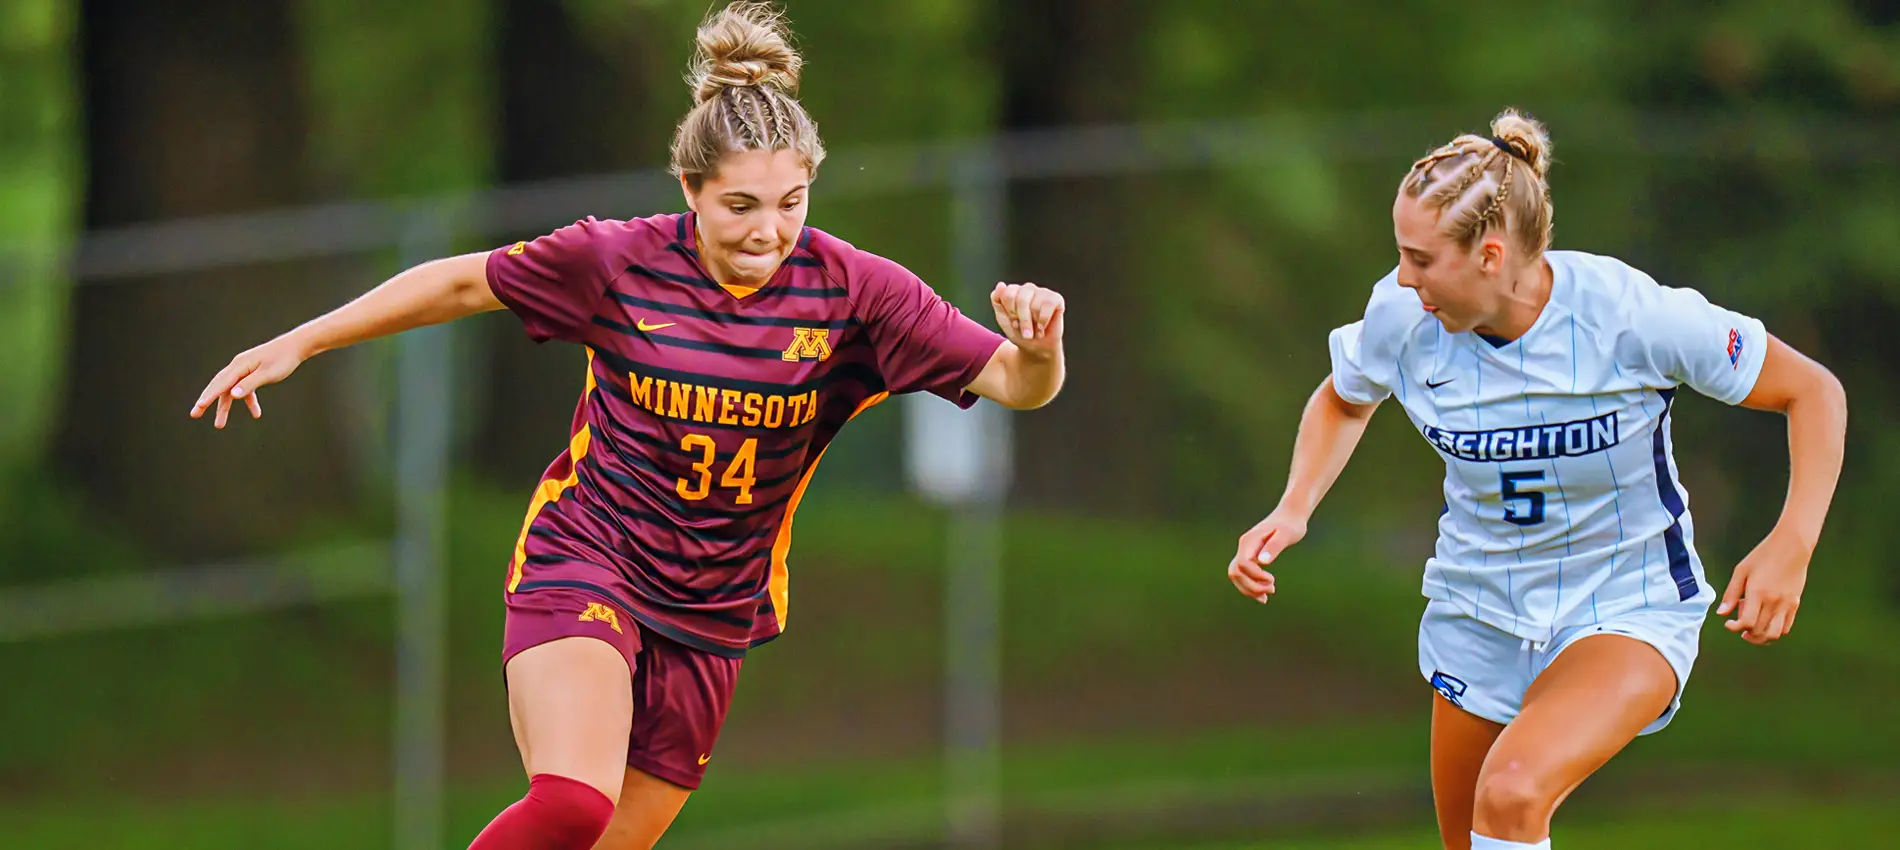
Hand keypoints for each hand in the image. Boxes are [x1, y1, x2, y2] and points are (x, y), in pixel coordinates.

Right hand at [189, 334, 311, 428]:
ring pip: (230, 390)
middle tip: (194, 414)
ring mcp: (244, 369)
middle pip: (218, 386)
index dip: (209, 396)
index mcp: (239, 365)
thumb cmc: (283, 360)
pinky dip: (249, 401)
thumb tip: (232, 395)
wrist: (295, 347)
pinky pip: (245, 389)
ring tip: (219, 425)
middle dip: (206, 401)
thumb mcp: (268, 374)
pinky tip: (256, 414)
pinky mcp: (252, 372)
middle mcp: (238, 366)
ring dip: (225, 407)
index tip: (199, 407)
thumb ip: (250, 384)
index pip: (220, 383)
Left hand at [990, 282, 1063, 354]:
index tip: (1013, 322)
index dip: (1010, 312)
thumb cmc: (1020, 332)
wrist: (1036, 348)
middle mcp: (1028, 288)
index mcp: (1014, 291)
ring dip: (1034, 323)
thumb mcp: (1003, 319)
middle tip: (1025, 331)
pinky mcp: (1056, 299)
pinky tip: (1042, 326)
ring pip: (1035, 305)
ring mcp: (1042, 292)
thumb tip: (1001, 284)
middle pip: (1022, 300)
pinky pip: (1048, 306)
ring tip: (1035, 328)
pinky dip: (1043, 321)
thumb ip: (997, 301)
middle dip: (1023, 320)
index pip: (1008, 294)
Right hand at [1228, 507, 1308, 603]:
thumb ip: (1274, 547)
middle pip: (1236, 572)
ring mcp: (1245, 552)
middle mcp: (1244, 547)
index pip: (1243, 564)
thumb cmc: (1291, 524)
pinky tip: (1264, 594)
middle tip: (1272, 589)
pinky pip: (1243, 574)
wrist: (1290, 515)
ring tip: (1268, 595)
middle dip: (1251, 586)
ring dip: (1249, 588)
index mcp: (1250, 541)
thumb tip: (1262, 562)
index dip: (1255, 576)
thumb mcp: (1287, 534)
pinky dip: (1250, 586)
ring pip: (1236, 575)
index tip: (1272, 579)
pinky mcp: (1250, 556)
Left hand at [1716, 528, 1810, 644]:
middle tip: (1740, 621)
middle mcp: (1774, 602)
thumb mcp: (1741, 571)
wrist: (1792, 546)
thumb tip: (1721, 613)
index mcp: (1758, 593)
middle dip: (1746, 633)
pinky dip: (1774, 631)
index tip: (1729, 624)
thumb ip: (1731, 593)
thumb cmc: (1763, 555)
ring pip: (1775, 634)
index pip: (1747, 623)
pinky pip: (1786, 627)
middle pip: (1760, 632)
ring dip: (1761, 637)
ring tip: (1752, 628)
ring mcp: (1787, 604)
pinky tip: (1765, 621)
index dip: (1735, 628)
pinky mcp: (1795, 604)